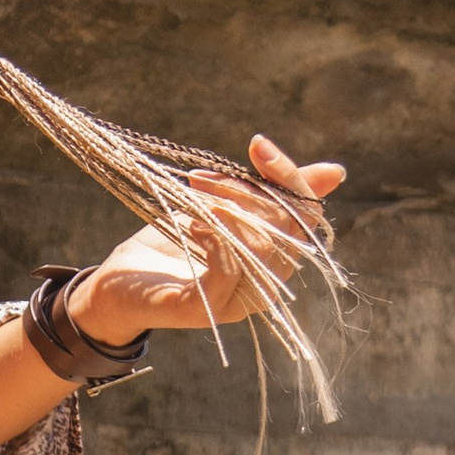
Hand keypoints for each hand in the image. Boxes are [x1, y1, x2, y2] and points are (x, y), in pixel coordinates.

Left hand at [75, 134, 343, 346]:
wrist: (117, 286)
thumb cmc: (173, 245)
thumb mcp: (224, 206)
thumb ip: (270, 191)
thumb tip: (336, 172)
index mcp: (277, 258)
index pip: (307, 216)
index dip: (288, 177)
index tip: (257, 144)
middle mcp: (267, 285)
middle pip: (287, 230)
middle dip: (247, 191)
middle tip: (202, 178)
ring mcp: (238, 303)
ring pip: (261, 248)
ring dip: (228, 210)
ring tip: (195, 195)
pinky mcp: (206, 310)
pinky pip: (228, 269)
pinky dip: (214, 237)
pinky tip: (192, 223)